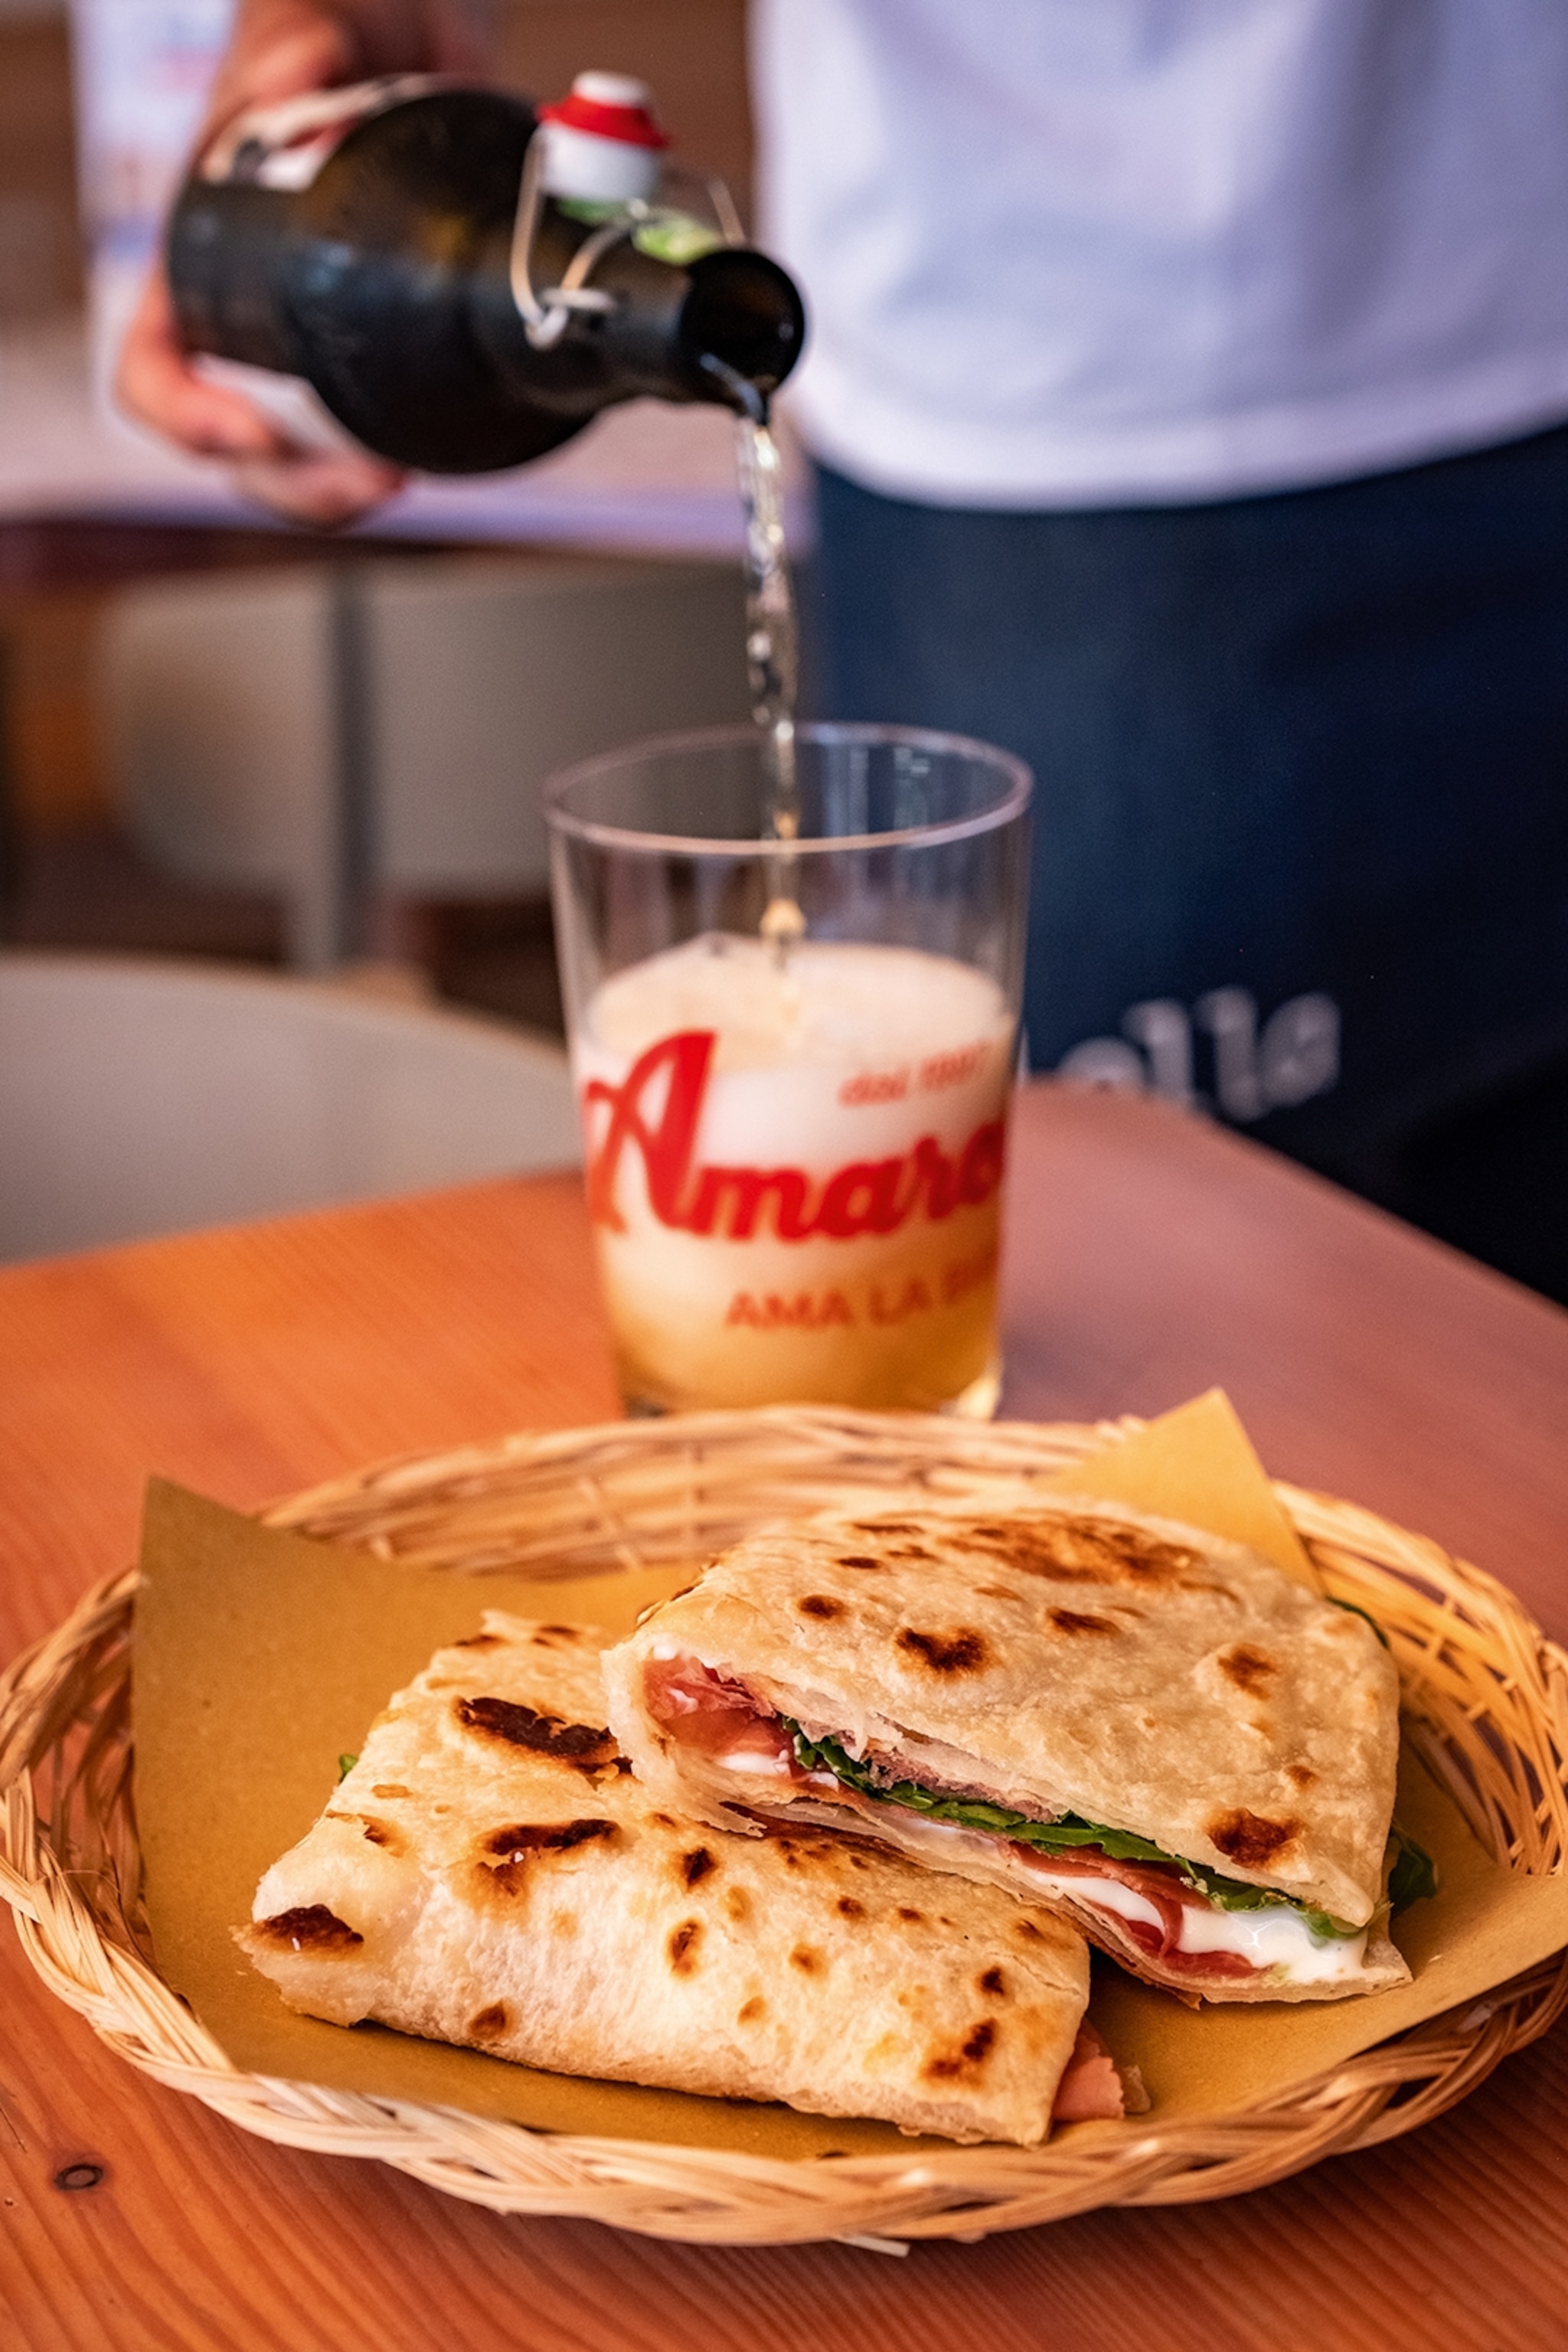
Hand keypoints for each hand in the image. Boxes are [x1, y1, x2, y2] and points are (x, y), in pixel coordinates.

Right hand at [114, 3, 496, 527]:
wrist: (404, 35)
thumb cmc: (327, 36)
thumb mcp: (299, 36)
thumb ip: (297, 49)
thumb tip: (305, 73)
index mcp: (199, 262)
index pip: (156, 368)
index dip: (189, 417)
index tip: (251, 433)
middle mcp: (252, 317)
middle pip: (246, 449)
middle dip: (301, 484)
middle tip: (375, 481)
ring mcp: (319, 342)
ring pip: (315, 456)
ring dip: (354, 488)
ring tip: (408, 477)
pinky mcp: (389, 345)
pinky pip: (382, 426)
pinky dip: (411, 451)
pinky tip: (451, 452)